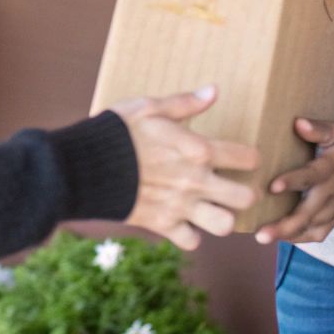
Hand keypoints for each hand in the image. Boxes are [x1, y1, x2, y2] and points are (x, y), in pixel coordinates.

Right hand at [112, 87, 259, 250]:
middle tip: (234, 188)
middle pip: (246, 198)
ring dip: (222, 218)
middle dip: (246, 194)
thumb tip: (214, 91)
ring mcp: (180, 206)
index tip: (242, 158)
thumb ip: (185, 103)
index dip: (250, 158)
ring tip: (212, 208)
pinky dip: (190, 235)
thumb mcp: (149, 107)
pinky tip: (184, 221)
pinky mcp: (162, 224)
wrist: (84, 166)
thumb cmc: (117, 131)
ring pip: (225, 225)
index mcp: (198, 150)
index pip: (247, 158)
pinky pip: (191, 241)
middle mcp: (195, 181)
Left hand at [253, 118, 333, 244]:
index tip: (273, 187)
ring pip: (310, 227)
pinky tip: (281, 238)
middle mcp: (330, 193)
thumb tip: (298, 123)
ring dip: (288, 234)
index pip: (310, 177)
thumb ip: (318, 129)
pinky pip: (318, 233)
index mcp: (330, 169)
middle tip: (260, 234)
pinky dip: (300, 238)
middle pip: (307, 213)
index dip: (292, 181)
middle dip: (284, 225)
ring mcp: (333, 208)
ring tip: (263, 237)